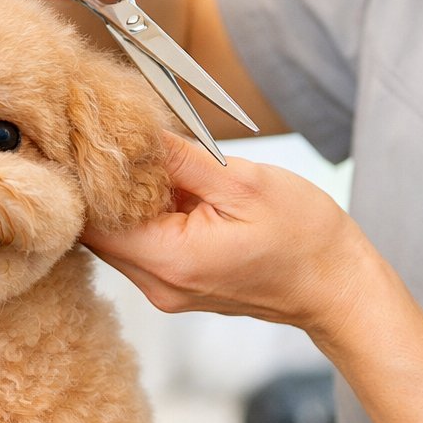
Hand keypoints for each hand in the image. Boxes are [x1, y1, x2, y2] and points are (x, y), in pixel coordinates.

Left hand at [83, 134, 371, 344]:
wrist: (335, 286)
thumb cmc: (304, 238)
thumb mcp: (243, 183)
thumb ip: (182, 159)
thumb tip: (136, 133)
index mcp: (171, 260)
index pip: (94, 222)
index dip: (88, 180)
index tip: (95, 142)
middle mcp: (158, 284)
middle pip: (99, 233)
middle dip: (104, 188)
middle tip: (119, 143)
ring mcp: (166, 290)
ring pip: (119, 239)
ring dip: (128, 201)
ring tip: (151, 163)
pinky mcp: (176, 285)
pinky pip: (143, 247)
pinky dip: (148, 216)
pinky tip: (172, 190)